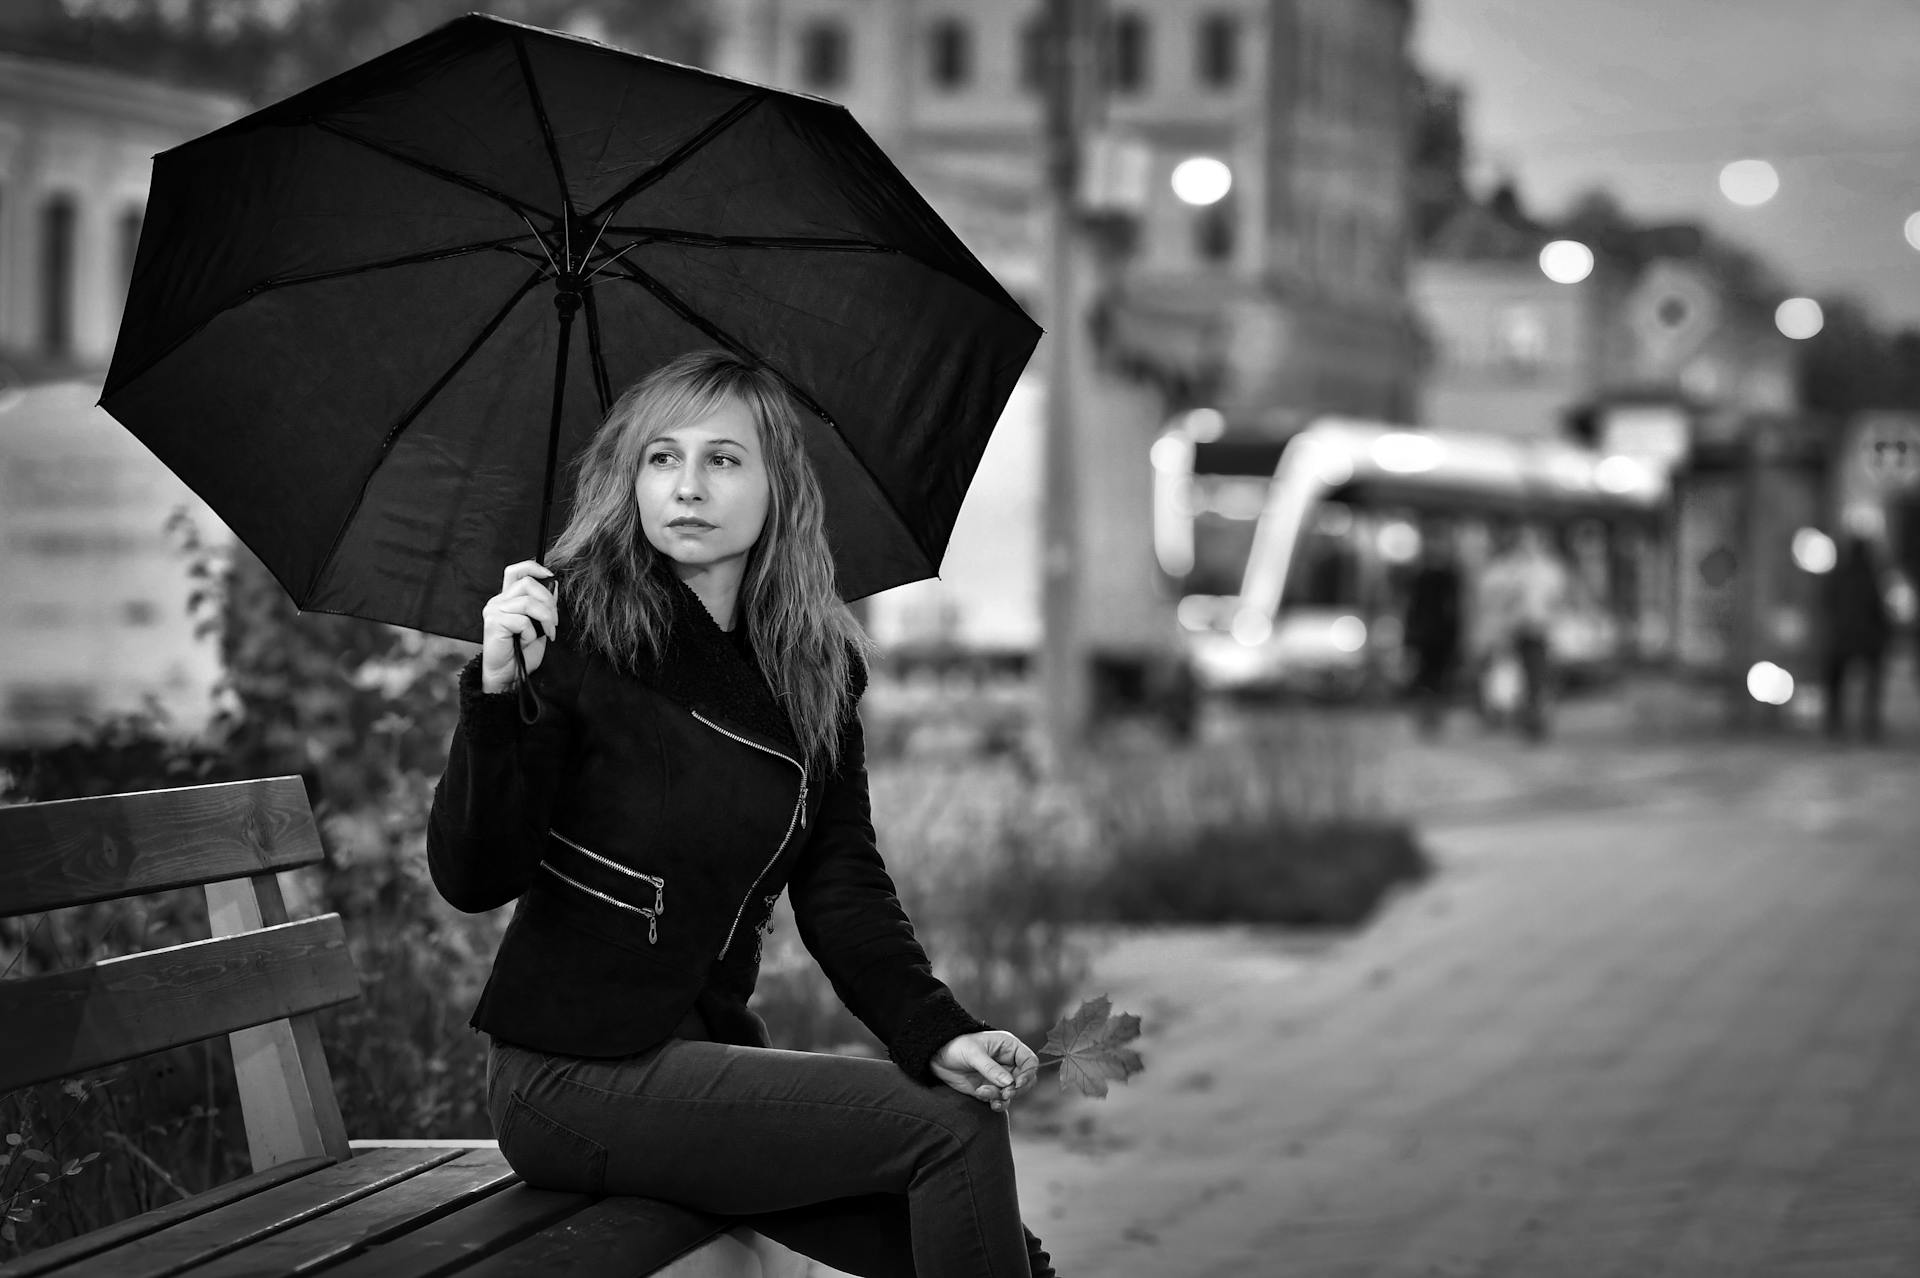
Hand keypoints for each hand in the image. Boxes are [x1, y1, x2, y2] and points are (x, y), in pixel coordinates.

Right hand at [480, 561, 557, 692]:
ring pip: (528, 601)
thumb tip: (554, 585)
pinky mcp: (494, 623)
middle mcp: (498, 601)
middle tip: (554, 622)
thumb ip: (543, 605)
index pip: (515, 571)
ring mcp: (494, 611)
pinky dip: (531, 632)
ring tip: (548, 633)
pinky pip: (522, 620)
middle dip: (549, 601)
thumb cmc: (522, 652)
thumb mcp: (539, 625)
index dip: (533, 567)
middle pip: (527, 583)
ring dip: (545, 618)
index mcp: (507, 599)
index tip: (549, 575)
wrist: (509, 675)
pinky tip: (527, 642)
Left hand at [930, 1030, 1038, 1111]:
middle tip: (1004, 1093)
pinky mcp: (990, 1089)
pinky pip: (1001, 1100)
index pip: (1030, 1061)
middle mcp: (1008, 1063)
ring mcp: (999, 1077)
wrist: (937, 1057)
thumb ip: (991, 1068)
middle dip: (1016, 1089)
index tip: (1017, 1083)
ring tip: (984, 1093)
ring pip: (1013, 1092)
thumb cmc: (956, 1046)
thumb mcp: (973, 1053)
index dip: (1028, 1073)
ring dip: (1002, 1097)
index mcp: (1009, 1047)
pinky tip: (986, 1100)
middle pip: (1026, 1080)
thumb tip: (1009, 1083)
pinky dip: (996, 1103)